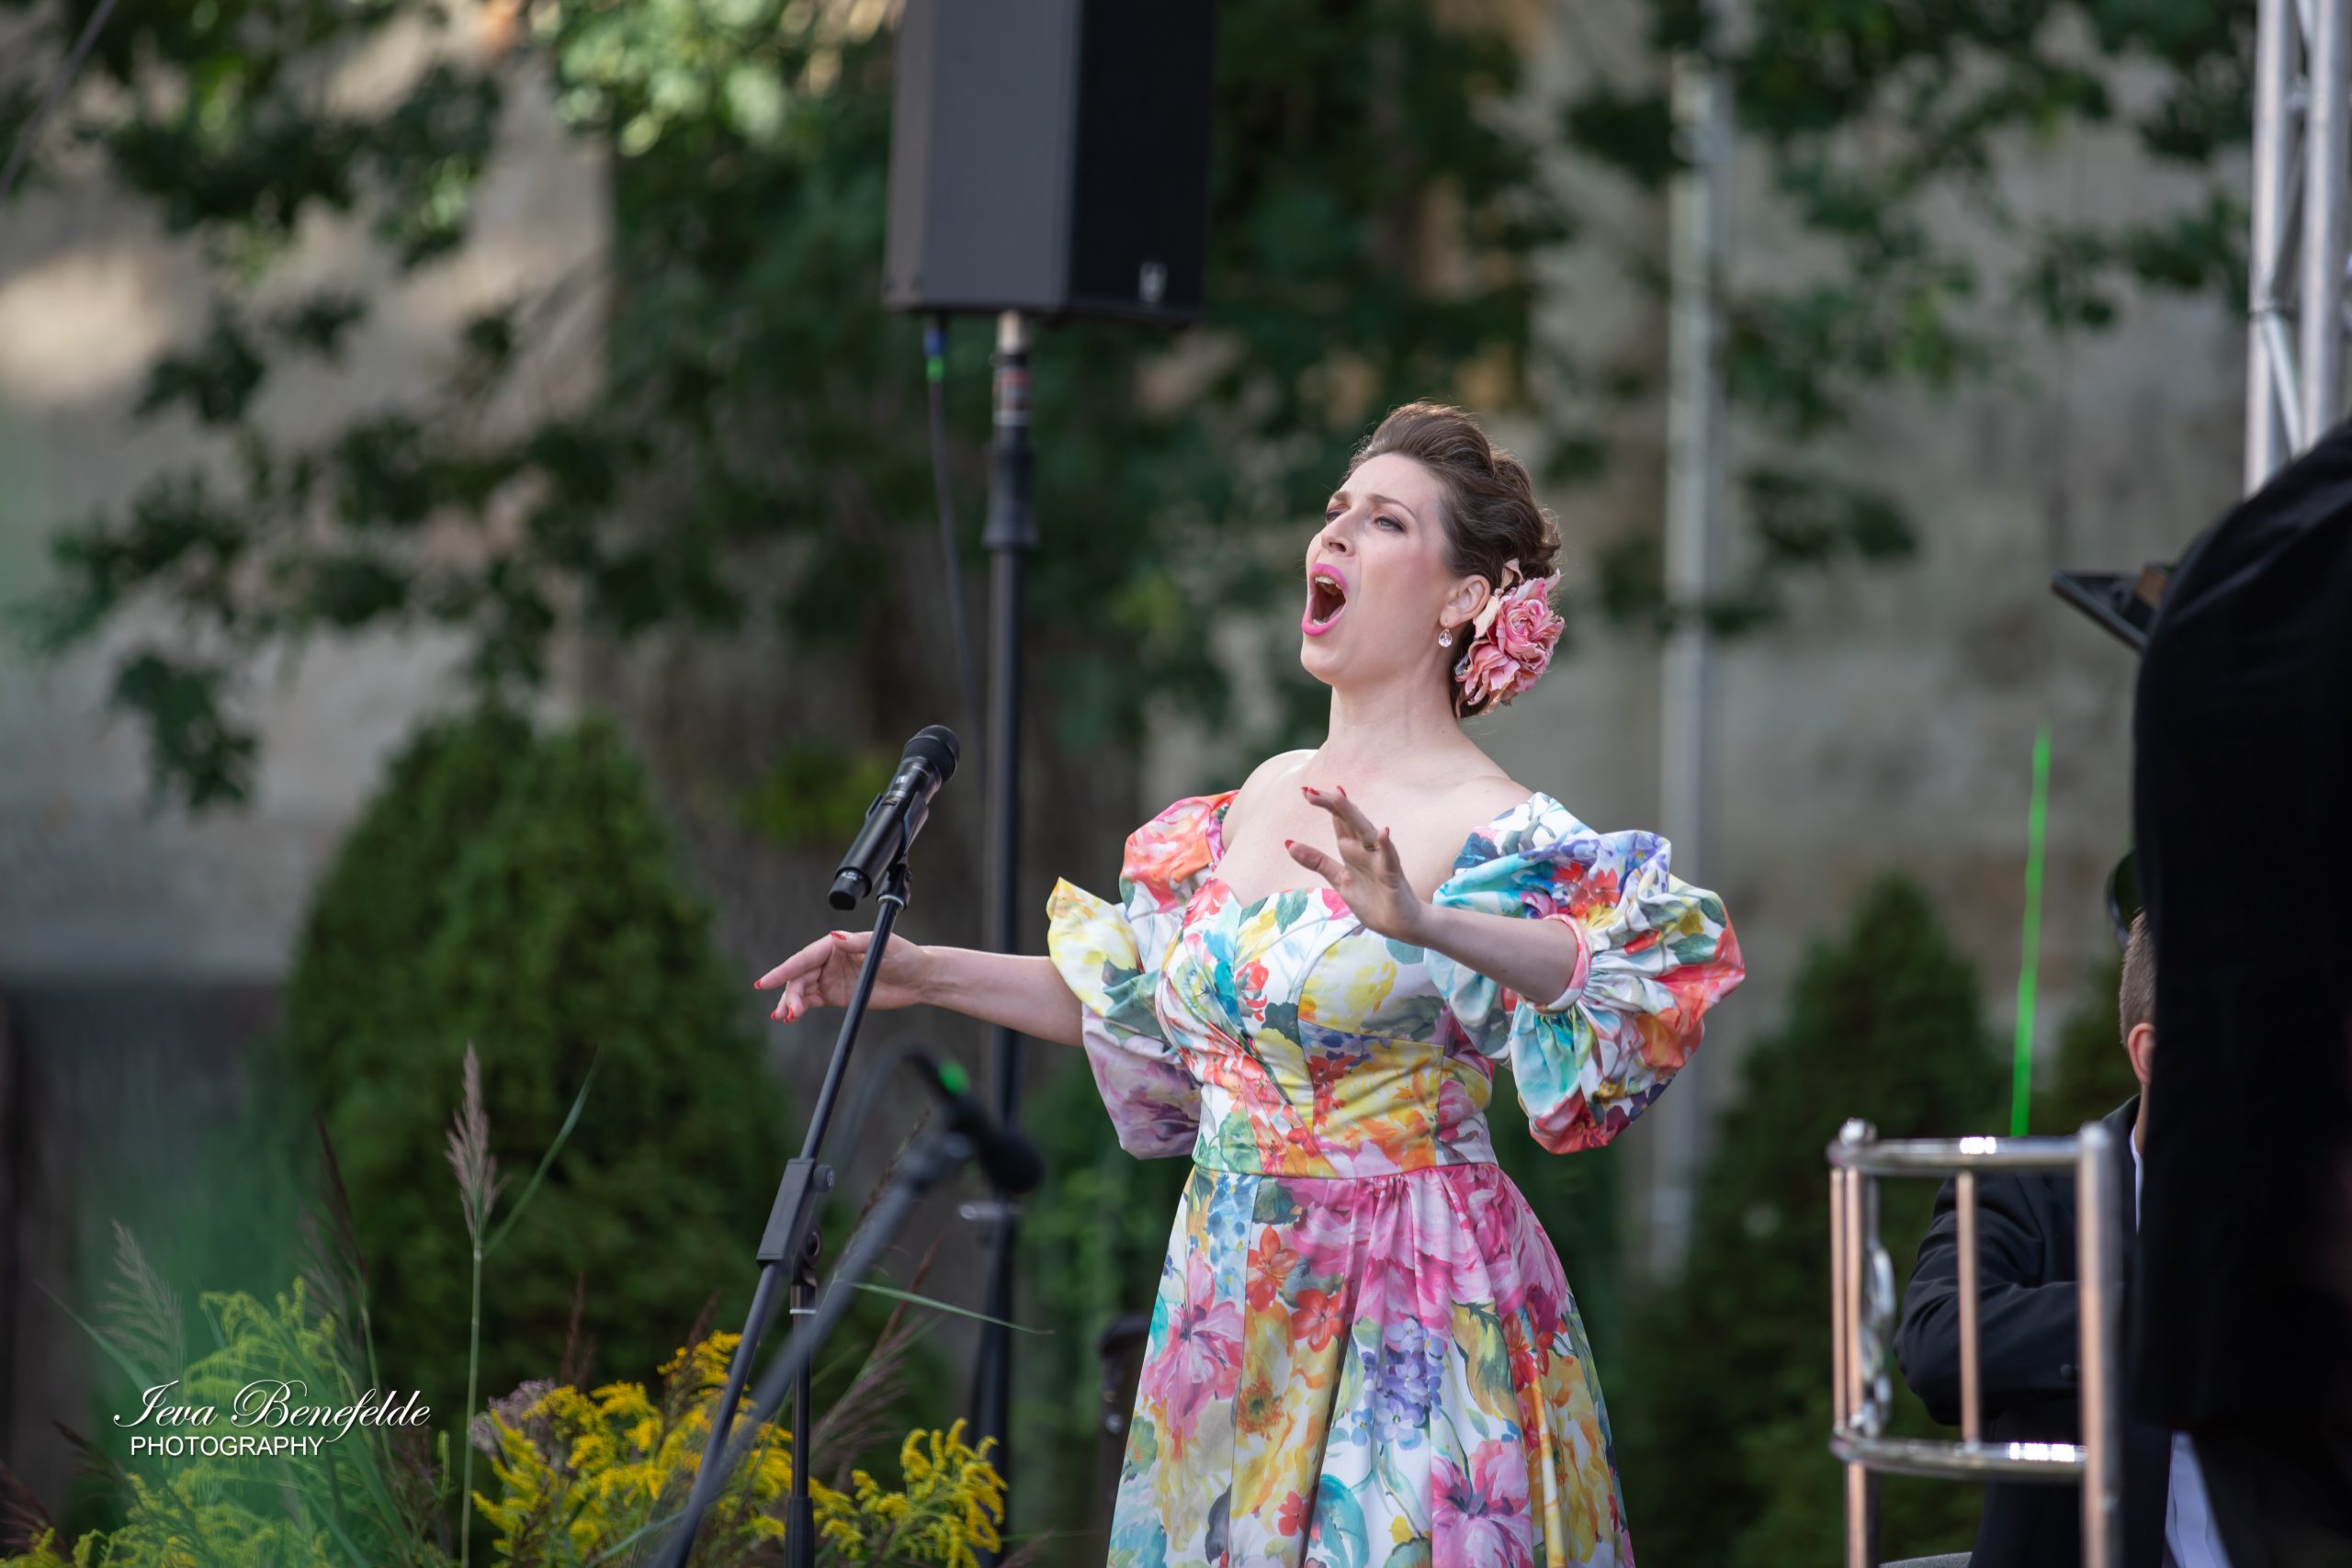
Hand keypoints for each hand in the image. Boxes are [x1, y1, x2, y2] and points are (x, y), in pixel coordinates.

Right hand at [755, 929, 930, 1022]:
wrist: (918, 979)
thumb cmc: (905, 956)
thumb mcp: (885, 946)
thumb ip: (859, 942)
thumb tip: (835, 935)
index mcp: (837, 944)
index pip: (804, 957)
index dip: (784, 970)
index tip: (766, 981)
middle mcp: (829, 960)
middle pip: (799, 976)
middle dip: (789, 993)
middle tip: (788, 1012)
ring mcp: (831, 978)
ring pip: (802, 990)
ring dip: (790, 1002)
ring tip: (785, 1017)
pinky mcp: (836, 995)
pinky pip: (811, 1001)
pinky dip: (799, 1008)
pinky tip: (790, 1017)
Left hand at [1288, 784, 1429, 944]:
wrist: (1400, 924)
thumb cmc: (1373, 900)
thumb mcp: (1339, 880)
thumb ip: (1317, 862)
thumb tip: (1289, 844)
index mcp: (1353, 850)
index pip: (1338, 821)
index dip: (1325, 805)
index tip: (1306, 790)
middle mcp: (1366, 849)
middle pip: (1349, 821)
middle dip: (1331, 804)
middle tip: (1310, 791)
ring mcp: (1380, 860)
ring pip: (1367, 832)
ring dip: (1353, 815)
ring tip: (1339, 796)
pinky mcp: (1393, 876)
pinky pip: (1389, 858)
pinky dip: (1386, 846)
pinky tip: (1383, 833)